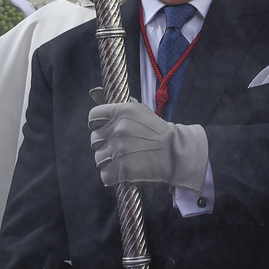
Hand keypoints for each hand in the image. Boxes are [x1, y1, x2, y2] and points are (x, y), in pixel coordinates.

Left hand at [87, 100, 207, 190]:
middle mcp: (117, 129)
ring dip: (109, 162)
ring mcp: (118, 150)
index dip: (98, 126)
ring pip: (99, 158)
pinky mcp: (121, 170)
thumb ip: (114, 103)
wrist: (175, 153)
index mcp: (121, 111)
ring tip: (125, 161)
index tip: (108, 131)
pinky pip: (105, 175)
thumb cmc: (156, 131)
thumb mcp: (138, 110)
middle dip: (105, 145)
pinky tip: (125, 172)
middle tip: (121, 148)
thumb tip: (93, 92)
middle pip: (95, 140)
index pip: (93, 117)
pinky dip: (113, 177)